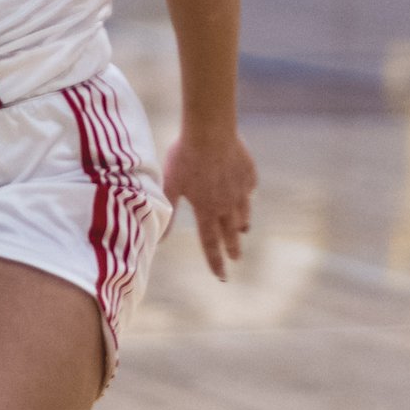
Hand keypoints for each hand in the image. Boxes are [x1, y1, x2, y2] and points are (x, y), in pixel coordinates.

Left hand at [163, 129, 255, 279]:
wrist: (211, 131)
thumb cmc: (185, 157)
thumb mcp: (170, 185)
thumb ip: (167, 212)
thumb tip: (159, 239)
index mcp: (206, 210)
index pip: (210, 243)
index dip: (215, 262)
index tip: (222, 277)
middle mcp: (227, 204)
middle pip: (230, 232)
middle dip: (233, 248)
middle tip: (236, 259)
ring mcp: (241, 189)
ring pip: (244, 212)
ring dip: (242, 224)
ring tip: (243, 231)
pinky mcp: (249, 174)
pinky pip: (249, 189)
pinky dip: (246, 194)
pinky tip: (244, 193)